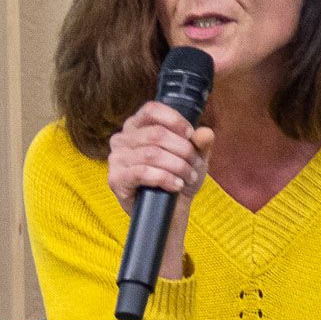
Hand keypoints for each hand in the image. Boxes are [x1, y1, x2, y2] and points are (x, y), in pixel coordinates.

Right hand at [103, 100, 211, 285]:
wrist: (170, 210)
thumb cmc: (178, 177)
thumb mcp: (195, 157)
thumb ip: (200, 143)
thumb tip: (205, 133)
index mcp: (138, 125)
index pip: (151, 109)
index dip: (174, 120)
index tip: (190, 135)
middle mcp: (122, 138)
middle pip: (156, 134)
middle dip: (182, 150)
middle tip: (195, 165)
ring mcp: (116, 158)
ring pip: (151, 154)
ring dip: (177, 166)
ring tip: (188, 177)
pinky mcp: (115, 179)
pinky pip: (142, 172)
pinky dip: (164, 178)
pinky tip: (176, 185)